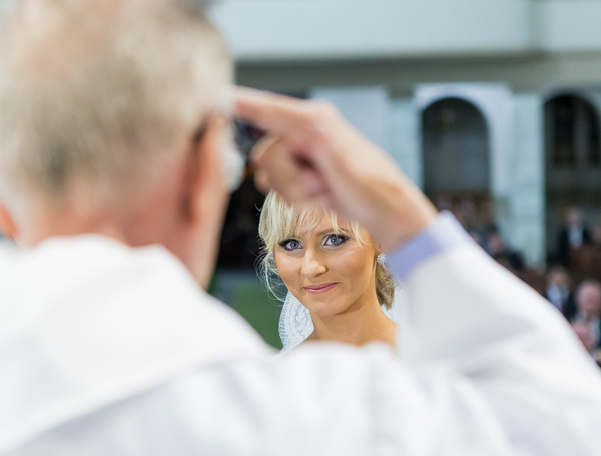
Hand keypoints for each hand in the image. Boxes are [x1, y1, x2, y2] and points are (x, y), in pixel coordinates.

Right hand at [234, 87, 436, 251]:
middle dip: (288, 178)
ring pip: (269, 176)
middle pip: (264, 154)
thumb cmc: (369, 182)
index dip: (241, 103)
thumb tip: (273, 107)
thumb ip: (302, 127)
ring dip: (296, 191)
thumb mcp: (334, 150)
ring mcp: (302, 156)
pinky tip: (319, 197)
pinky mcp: (301, 176)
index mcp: (313, 119)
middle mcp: (305, 133)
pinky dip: (297, 199)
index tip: (216, 98)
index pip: (266, 108)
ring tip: (323, 191)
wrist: (385, 213)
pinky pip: (278, 190)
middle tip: (318, 183)